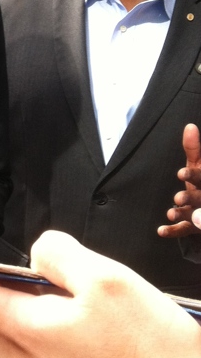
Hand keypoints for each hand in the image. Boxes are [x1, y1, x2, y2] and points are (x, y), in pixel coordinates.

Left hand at [158, 123, 200, 237]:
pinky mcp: (195, 227)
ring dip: (183, 214)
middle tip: (178, 197)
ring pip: (195, 216)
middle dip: (191, 197)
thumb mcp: (199, 164)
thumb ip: (194, 148)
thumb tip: (189, 126)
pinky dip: (173, 231)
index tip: (181, 172)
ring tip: (171, 212)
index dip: (194, 175)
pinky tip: (161, 230)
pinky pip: (185, 231)